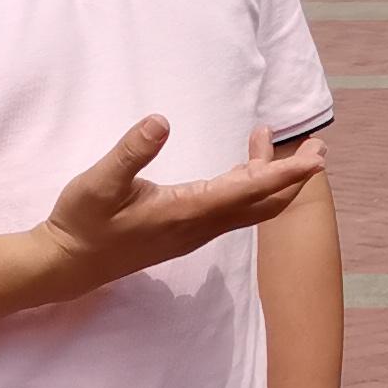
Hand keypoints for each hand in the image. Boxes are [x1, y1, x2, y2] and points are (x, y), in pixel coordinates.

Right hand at [39, 121, 320, 296]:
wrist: (69, 265)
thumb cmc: (83, 222)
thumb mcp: (99, 182)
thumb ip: (132, 152)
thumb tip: (161, 121)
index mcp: (187, 211)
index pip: (249, 191)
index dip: (286, 174)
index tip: (317, 159)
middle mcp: (200, 226)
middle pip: (263, 204)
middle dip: (293, 178)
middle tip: (318, 148)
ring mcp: (194, 232)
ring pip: (249, 207)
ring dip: (270, 178)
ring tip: (276, 140)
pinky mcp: (185, 232)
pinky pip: (232, 210)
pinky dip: (248, 184)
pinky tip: (243, 164)